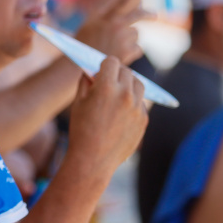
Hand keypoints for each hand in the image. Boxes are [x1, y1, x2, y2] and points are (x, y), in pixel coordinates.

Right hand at [67, 56, 147, 172]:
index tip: (102, 70)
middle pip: (127, 72)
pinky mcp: (144, 120)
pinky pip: (141, 103)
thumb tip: (93, 71)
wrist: (93, 160)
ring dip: (128, 85)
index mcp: (106, 87)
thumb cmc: (81, 130)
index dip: (105, 65)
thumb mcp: (78, 103)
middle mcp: (125, 94)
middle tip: (109, 82)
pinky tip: (120, 114)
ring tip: (118, 95)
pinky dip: (132, 103)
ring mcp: (137, 108)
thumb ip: (86, 82)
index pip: (112, 62)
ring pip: (138, 85)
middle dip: (117, 74)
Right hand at [75, 0, 151, 64]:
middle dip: (148, 14)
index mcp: (102, 16)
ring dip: (130, 39)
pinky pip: (138, 49)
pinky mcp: (126, 52)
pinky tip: (120, 56)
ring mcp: (120, 38)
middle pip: (138, 15)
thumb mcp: (90, 26)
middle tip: (155, 15)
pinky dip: (132, 53)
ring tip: (116, 47)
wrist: (77, 68)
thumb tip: (132, 5)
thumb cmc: (83, 46)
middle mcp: (113, 25)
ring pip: (136, 34)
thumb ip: (108, 16)